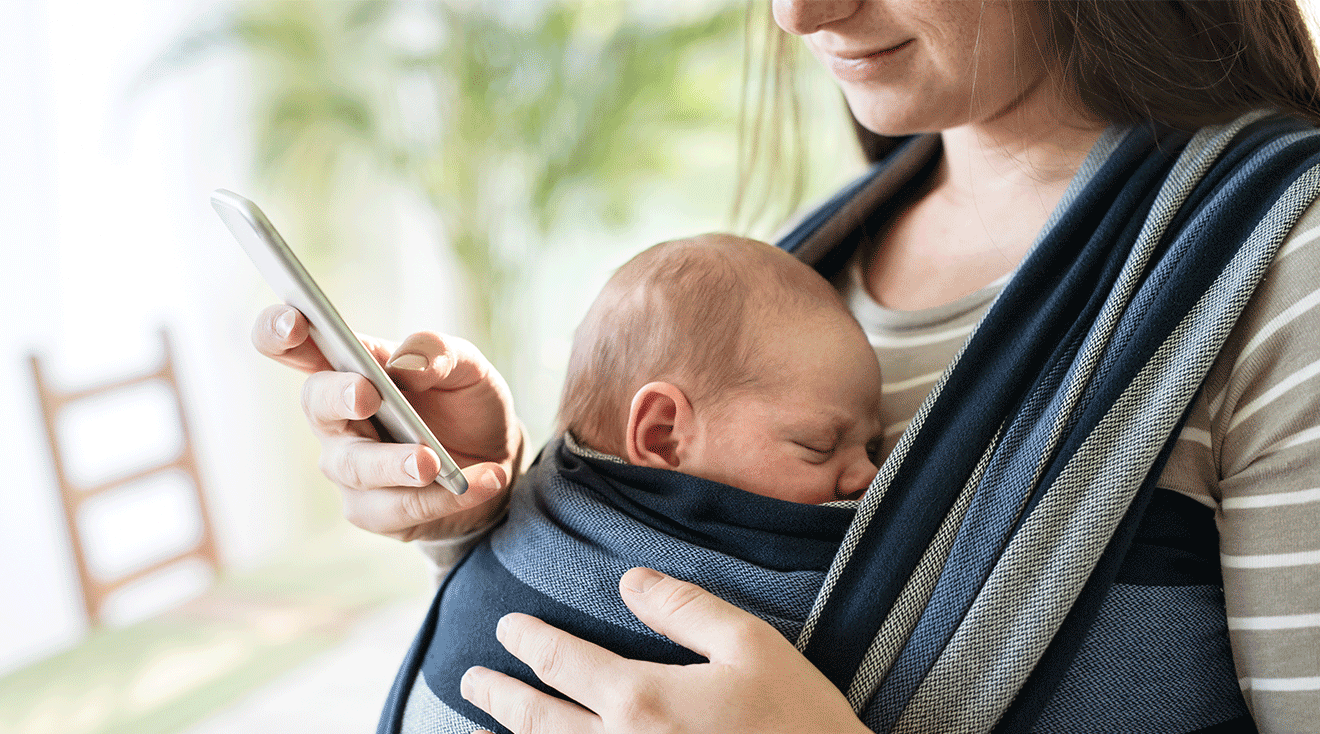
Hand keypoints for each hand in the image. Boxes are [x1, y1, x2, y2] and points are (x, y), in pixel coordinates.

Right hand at [251, 305, 521, 540]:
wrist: (497, 459)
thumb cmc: (465, 403)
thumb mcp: (468, 367)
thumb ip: (439, 353)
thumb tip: (408, 365)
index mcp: (349, 367)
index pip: (294, 345)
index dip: (279, 332)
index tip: (294, 323)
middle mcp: (337, 417)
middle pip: (316, 404)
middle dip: (340, 398)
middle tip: (368, 395)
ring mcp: (349, 466)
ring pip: (357, 467)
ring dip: (397, 463)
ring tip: (433, 462)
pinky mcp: (373, 511)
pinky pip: (399, 508)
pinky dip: (443, 497)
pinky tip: (484, 481)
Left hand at [460, 568, 869, 733]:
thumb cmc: (799, 723)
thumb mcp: (751, 646)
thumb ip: (684, 608)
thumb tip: (630, 580)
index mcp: (641, 700)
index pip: (564, 662)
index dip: (530, 642)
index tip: (508, 629)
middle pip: (538, 722)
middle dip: (500, 697)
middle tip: (471, 680)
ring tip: (482, 729)